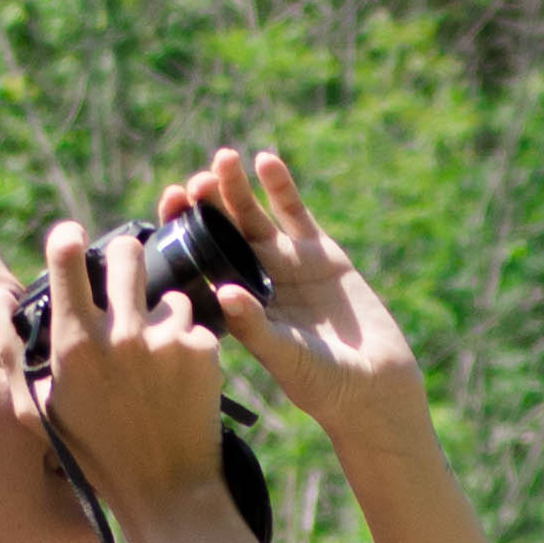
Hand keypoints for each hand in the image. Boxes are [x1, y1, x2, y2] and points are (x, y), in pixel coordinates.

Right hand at [28, 212, 241, 542]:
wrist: (166, 490)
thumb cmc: (92, 455)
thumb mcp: (35, 411)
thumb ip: (11, 352)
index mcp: (76, 347)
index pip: (68, 259)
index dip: (68, 240)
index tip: (72, 238)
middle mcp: (122, 336)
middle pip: (127, 254)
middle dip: (124, 259)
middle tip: (124, 278)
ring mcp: (166, 341)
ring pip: (167, 292)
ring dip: (160, 312)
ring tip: (154, 354)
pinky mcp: (203, 350)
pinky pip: (193, 325)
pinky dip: (186, 344)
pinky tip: (177, 378)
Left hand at [175, 146, 425, 444]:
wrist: (373, 383)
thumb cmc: (321, 383)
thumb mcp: (284, 357)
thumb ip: (255, 326)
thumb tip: (225, 292)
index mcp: (233, 307)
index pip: (197, 263)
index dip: (181, 234)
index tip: (170, 208)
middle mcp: (253, 280)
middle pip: (221, 233)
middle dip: (207, 205)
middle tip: (194, 184)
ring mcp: (285, 263)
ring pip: (252, 217)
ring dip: (236, 188)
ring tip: (224, 159)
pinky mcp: (318, 252)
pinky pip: (294, 212)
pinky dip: (280, 186)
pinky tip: (265, 161)